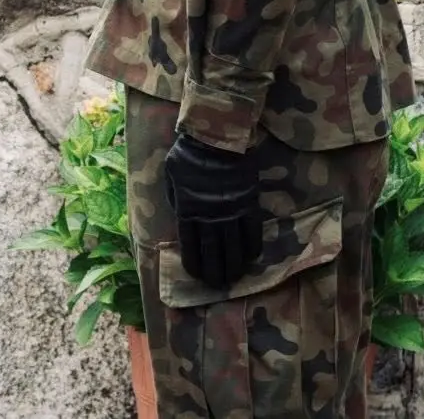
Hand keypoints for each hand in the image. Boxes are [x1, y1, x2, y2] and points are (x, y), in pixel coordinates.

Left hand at [163, 132, 261, 289]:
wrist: (217, 139)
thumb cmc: (189, 154)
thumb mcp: (171, 174)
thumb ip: (175, 196)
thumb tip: (179, 212)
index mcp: (187, 210)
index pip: (189, 245)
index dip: (193, 263)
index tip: (196, 275)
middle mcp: (209, 217)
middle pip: (212, 252)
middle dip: (214, 271)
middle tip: (217, 285)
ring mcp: (230, 213)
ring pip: (233, 248)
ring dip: (234, 266)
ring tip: (234, 279)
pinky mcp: (249, 206)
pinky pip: (252, 233)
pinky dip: (252, 248)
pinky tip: (251, 258)